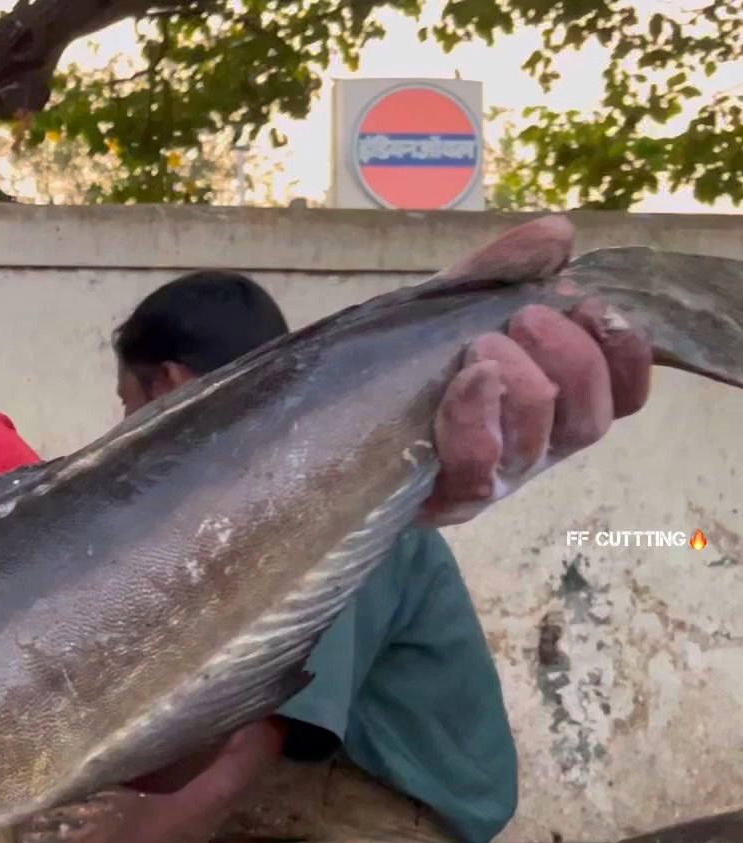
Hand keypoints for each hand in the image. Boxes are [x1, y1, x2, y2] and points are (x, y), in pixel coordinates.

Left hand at [420, 215, 655, 525]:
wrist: (327, 414)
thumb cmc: (405, 361)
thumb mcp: (452, 305)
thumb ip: (502, 270)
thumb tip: (558, 233)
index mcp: (552, 400)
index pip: (622, 395)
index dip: (627, 357)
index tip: (598, 310)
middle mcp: (533, 445)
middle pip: (589, 421)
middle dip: (572, 361)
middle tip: (527, 316)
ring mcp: (490, 477)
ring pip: (537, 444)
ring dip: (520, 383)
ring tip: (481, 343)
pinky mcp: (443, 498)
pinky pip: (476, 470)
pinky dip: (478, 418)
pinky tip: (468, 379)